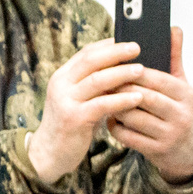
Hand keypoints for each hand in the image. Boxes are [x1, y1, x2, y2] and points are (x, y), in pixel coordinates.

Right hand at [25, 40, 146, 186]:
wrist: (50, 152)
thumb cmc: (71, 124)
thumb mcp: (78, 99)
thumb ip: (93, 84)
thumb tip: (122, 69)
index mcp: (62, 76)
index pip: (86, 53)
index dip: (108, 45)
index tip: (129, 40)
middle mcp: (61, 85)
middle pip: (90, 60)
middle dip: (116, 52)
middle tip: (138, 48)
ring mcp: (65, 101)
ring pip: (97, 80)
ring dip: (121, 73)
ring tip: (142, 70)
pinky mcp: (74, 118)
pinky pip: (101, 104)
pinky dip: (121, 99)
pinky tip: (137, 98)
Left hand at [109, 26, 192, 181]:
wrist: (184, 150)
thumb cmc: (176, 109)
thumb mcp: (180, 84)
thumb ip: (173, 58)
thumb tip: (174, 29)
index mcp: (187, 95)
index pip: (157, 79)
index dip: (133, 71)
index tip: (114, 64)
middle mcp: (182, 115)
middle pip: (143, 97)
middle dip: (119, 88)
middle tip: (100, 81)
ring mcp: (169, 135)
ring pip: (133, 117)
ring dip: (114, 107)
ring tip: (101, 98)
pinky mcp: (156, 151)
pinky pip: (127, 136)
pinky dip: (114, 126)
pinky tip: (108, 118)